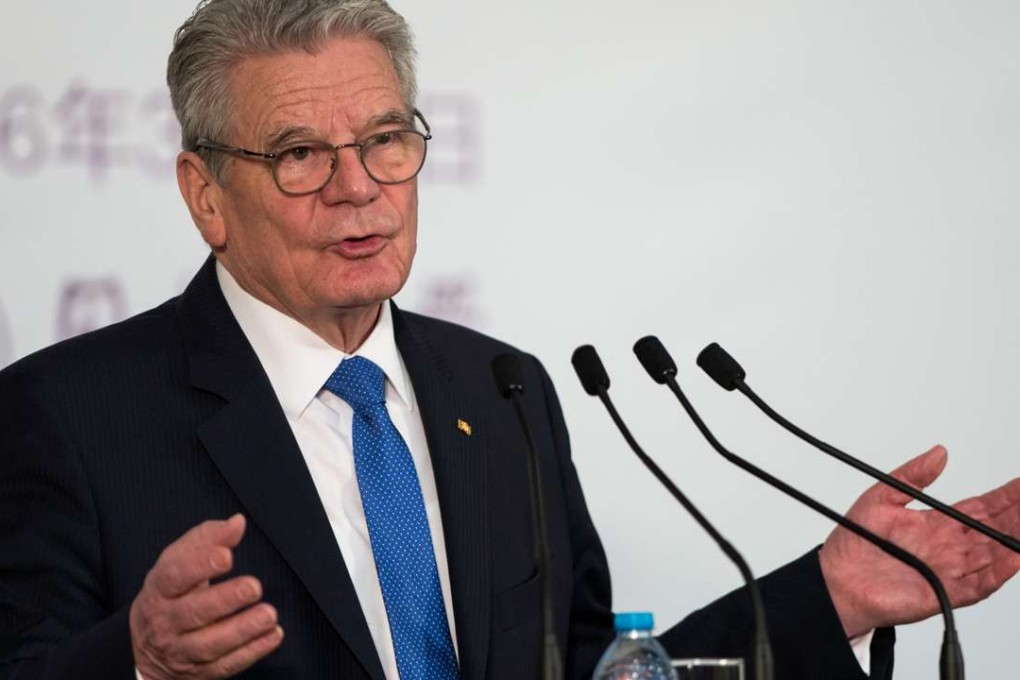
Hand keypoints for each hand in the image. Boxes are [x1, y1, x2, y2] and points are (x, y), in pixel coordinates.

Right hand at [129, 515, 283, 678]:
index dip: (200, 565)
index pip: (174, 576)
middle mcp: (166, 622)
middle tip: (254, 586)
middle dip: (225, 600)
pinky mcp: (201, 671)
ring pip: (210, 644)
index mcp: (159, 590)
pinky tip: (273, 635)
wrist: (148, 648)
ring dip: (242, 630)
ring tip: (268, 614)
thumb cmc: (171, 594)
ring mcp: (182, 650)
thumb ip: (207, 539)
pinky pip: (226, 664)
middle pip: (193, 613)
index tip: (227, 555)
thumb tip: (237, 523)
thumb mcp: (177, 563)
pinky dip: (252, 652)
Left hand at [818, 445, 1019, 637]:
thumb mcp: (881, 496)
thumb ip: (913, 476)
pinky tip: (1014, 559)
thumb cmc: (854, 542)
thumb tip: (939, 452)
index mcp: (936, 525)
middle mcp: (948, 548)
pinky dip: (998, 573)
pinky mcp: (944, 592)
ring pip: (993, 555)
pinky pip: (978, 584)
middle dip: (1017, 516)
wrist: (836, 579)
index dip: (1006, 497)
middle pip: (994, 530)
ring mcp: (949, 570)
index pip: (981, 509)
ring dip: (1013, 541)